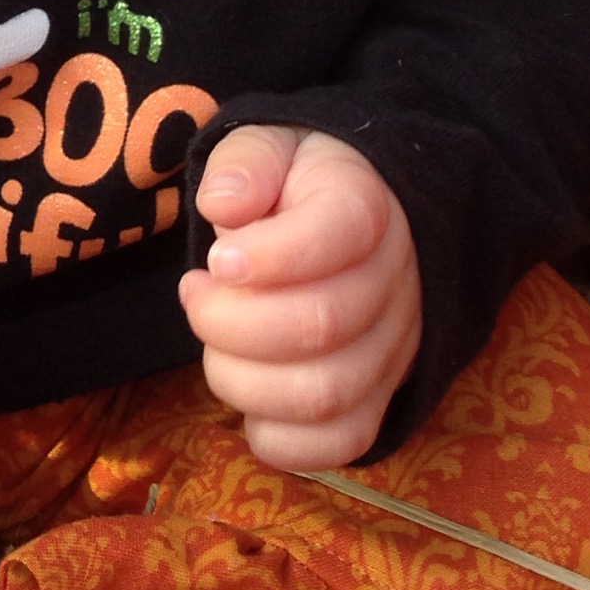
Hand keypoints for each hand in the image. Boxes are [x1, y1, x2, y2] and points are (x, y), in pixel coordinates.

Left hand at [178, 127, 421, 470]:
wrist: (348, 221)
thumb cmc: (295, 186)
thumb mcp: (269, 146)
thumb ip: (246, 163)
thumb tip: (222, 204)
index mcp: (368, 207)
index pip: (339, 234)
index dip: (268, 255)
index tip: (216, 260)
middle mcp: (395, 282)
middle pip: (322, 324)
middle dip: (230, 320)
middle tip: (194, 293)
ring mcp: (394, 348)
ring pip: (324, 394)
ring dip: (240, 378)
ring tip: (213, 339)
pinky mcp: (380, 397)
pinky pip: (340, 443)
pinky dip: (277, 436)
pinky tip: (245, 390)